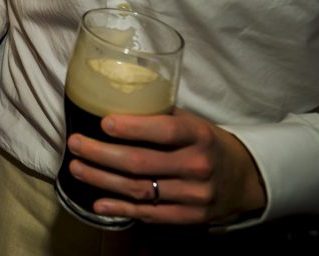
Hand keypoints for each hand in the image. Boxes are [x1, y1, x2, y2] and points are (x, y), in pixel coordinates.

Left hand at [66, 107, 266, 224]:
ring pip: (139, 189)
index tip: (103, 123)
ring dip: (102, 180)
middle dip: (101, 153)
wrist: (243, 178)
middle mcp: (197, 166)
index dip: (132, 128)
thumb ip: (161, 115)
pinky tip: (98, 202)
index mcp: (198, 135)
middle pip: (141, 162)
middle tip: (75, 144)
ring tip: (77, 168)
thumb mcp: (193, 122)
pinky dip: (120, 208)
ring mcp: (193, 195)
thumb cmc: (207, 143)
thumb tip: (114, 101)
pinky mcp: (189, 217)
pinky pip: (149, 214)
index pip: (163, 131)